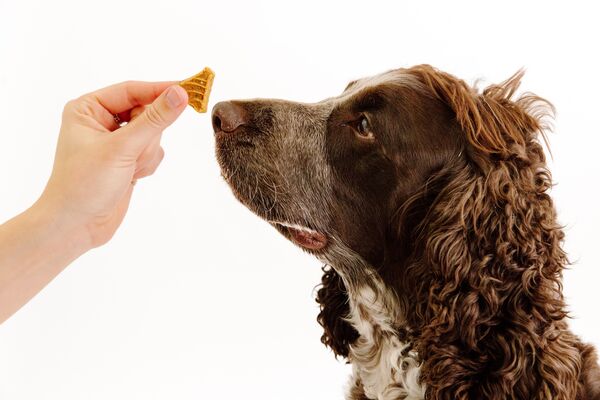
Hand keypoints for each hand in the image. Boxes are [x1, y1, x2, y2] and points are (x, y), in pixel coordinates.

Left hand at [39, 81, 187, 249]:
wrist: (75, 226)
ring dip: (146, 153)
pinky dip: (148, 164)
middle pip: (145, 112)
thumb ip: (154, 119)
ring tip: (129, 170)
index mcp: (88, 109)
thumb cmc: (85, 184)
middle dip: (147, 135)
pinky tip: (133, 177)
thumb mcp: (122, 148)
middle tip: (136, 153)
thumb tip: (181, 94)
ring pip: (152, 134)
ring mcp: (115, 142)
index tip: (189, 90)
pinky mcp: (126, 160)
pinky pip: (152, 151)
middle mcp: (100, 121)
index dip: (160, 90)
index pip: (132, 90)